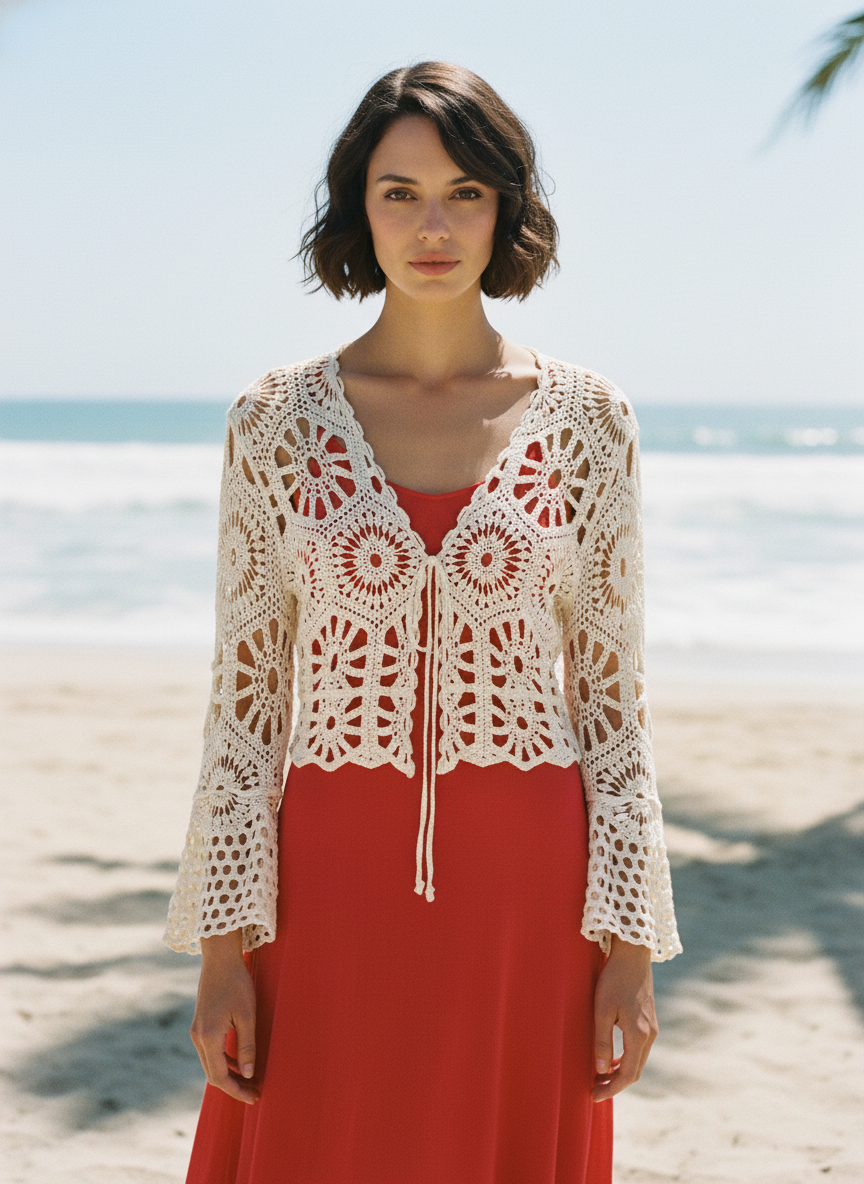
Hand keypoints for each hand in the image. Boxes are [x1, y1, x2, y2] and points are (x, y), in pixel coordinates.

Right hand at [190, 930, 258, 1103]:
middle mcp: (198, 1037)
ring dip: (229, 1074)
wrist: (219, 958)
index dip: (237, 1090)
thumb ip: (247, 1046)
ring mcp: (197, 1031)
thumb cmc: (237, 983)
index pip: (220, 1076)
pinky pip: (210, 1052)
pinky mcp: (200, 1024)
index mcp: (208, 1037)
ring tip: (251, 1081)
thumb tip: (249, 1074)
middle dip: (234, 1086)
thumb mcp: (247, 1015)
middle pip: (213, 1074)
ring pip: (211, 1064)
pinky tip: (240, 1062)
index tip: (254, 1097)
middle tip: (255, 1092)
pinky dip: (224, 1061)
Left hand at [592, 934, 657, 1101]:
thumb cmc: (614, 979)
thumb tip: (600, 1070)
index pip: (628, 1074)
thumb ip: (602, 1041)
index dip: (611, 1089)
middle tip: (594, 1090)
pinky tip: (612, 1058)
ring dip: (621, 1072)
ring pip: (638, 1061)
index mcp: (639, 1035)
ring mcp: (652, 1028)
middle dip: (615, 1084)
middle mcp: (650, 1035)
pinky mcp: (650, 1021)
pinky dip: (626, 1059)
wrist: (633, 956)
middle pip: (635, 1071)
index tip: (593, 1096)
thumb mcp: (602, 1010)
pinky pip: (640, 1050)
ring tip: (600, 1077)